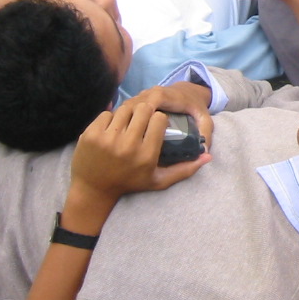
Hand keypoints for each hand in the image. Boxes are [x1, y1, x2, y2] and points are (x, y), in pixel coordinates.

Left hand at [70, 102, 209, 210]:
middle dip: (146, 111)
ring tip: (130, 121)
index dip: (160, 119)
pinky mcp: (90, 135)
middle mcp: (127, 146)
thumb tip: (208, 157)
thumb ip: (184, 169)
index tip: (157, 124)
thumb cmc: (130, 183)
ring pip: (125, 108)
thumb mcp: (159, 180)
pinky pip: (107, 113)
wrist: (93, 190)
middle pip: (144, 109)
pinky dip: (111, 118)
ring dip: (129, 112)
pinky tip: (113, 128)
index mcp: (145, 155)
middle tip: (143, 118)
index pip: (159, 119)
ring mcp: (106, 139)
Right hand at [124, 81, 213, 150]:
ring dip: (125, 121)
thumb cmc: (195, 107)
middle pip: (136, 103)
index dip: (147, 112)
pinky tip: (123, 135)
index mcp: (170, 96)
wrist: (189, 91)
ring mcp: (143, 94)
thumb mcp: (205, 120)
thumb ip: (206, 133)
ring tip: (126, 141)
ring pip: (128, 105)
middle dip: (132, 121)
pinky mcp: (137, 98)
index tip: (144, 130)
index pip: (155, 99)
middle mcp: (153, 92)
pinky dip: (123, 119)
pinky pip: (126, 107)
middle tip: (133, 142)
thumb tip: (204, 152)